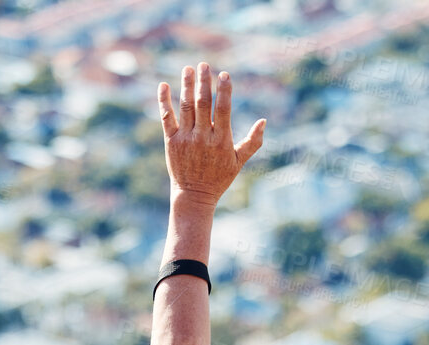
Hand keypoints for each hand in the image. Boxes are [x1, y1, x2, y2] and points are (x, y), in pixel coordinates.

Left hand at [158, 64, 264, 207]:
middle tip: (204, 64)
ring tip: (188, 69)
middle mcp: (202, 137)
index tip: (224, 75)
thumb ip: (252, 142)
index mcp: (221, 140)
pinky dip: (164, 101)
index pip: (223, 109)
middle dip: (204, 82)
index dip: (224, 90)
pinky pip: (166, 117)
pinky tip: (164, 85)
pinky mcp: (171, 141)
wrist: (194, 195)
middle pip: (203, 103)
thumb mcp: (239, 162)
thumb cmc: (219, 178)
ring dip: (186, 86)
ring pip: (185, 107)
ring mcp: (185, 138)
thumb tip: (264, 121)